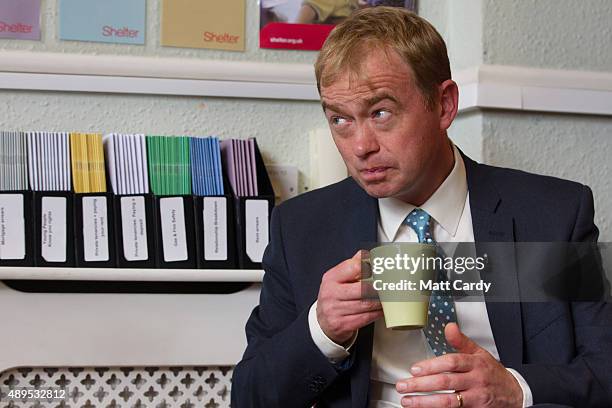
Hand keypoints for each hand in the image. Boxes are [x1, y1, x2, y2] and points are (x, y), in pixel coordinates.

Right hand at [317, 250, 382, 344]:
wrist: (322, 322)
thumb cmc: (334, 297)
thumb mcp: (337, 279)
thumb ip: (353, 265)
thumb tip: (368, 254)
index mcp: (331, 278)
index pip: (353, 267)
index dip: (370, 267)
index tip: (382, 269)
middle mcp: (331, 293)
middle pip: (362, 288)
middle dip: (379, 287)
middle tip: (391, 284)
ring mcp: (336, 310)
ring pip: (367, 304)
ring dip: (382, 301)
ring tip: (391, 297)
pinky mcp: (343, 324)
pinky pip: (366, 317)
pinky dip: (378, 312)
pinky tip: (383, 309)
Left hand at [396, 323, 522, 407]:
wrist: (514, 393)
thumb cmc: (492, 372)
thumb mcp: (480, 353)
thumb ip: (461, 341)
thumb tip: (449, 327)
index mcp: (475, 364)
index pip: (451, 363)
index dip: (432, 365)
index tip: (414, 369)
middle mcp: (476, 381)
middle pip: (446, 382)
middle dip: (421, 385)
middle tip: (403, 385)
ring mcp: (476, 398)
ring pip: (448, 401)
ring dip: (425, 402)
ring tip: (408, 401)